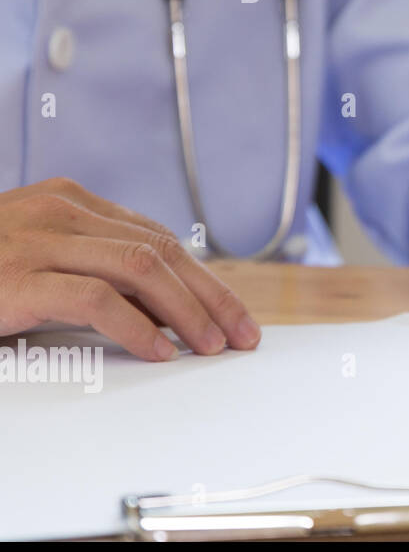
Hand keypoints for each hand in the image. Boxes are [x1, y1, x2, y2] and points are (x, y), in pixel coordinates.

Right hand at [0, 178, 259, 359]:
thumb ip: (86, 263)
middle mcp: (59, 210)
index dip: (204, 278)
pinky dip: (137, 326)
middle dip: (211, 296)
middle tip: (242, 335)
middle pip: (161, 251)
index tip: (234, 314)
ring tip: (209, 346)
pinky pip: (96, 299)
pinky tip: (159, 350)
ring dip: (186, 311)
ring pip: (141, 268)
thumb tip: (160, 303)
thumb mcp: (35, 257)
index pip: (157, 238)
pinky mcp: (16, 276)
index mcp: (69, 201)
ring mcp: (37, 239)